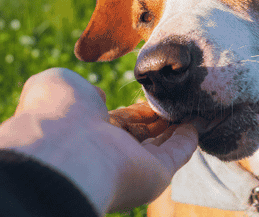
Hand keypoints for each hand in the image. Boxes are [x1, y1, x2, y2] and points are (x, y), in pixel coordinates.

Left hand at [0, 68, 198, 214]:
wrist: (62, 151)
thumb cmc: (55, 113)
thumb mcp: (59, 84)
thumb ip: (80, 88)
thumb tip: (99, 97)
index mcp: (86, 131)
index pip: (118, 121)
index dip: (137, 108)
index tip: (155, 91)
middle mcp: (110, 150)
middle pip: (144, 132)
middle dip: (162, 116)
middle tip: (182, 95)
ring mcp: (133, 164)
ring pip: (163, 142)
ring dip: (181, 124)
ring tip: (199, 103)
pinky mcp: (156, 174)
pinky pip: (178, 153)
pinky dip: (192, 137)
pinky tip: (203, 120)